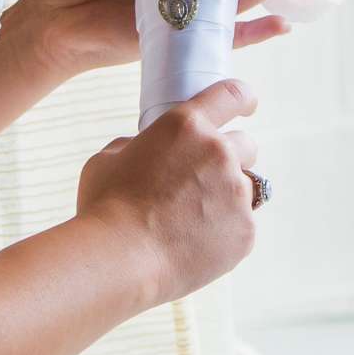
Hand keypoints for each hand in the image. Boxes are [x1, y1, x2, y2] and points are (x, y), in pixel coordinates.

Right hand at [77, 77, 262, 305]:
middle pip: (246, 145)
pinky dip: (224, 232)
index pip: (231, 95)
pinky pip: (241, 225)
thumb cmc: (106, 206)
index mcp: (186, 126)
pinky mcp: (245, 231)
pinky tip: (193, 243)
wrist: (120, 259)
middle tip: (204, 179)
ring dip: (227, 196)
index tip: (247, 105)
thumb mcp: (110, 157)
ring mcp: (236, 194)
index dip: (243, 98)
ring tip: (192, 219)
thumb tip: (147, 150)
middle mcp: (219, 153)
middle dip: (231, 157)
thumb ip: (138, 145)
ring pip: (245, 188)